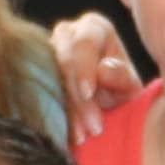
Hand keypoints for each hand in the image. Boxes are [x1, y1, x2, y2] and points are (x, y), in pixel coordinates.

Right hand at [48, 13, 142, 127]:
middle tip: (93, 128)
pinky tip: (67, 136)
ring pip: (49, 80)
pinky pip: (38, 94)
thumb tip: (103, 70)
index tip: (89, 93)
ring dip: (65, 112)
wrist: (106, 107)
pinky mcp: (35, 73)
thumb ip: (121, 76)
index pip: (83, 44)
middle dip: (77, 99)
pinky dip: (54, 117)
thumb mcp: (129, 86)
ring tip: (82, 137)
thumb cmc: (120, 91)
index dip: (84, 68)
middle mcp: (66, 34)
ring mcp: (46, 52)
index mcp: (93, 28)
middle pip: (63, 62)